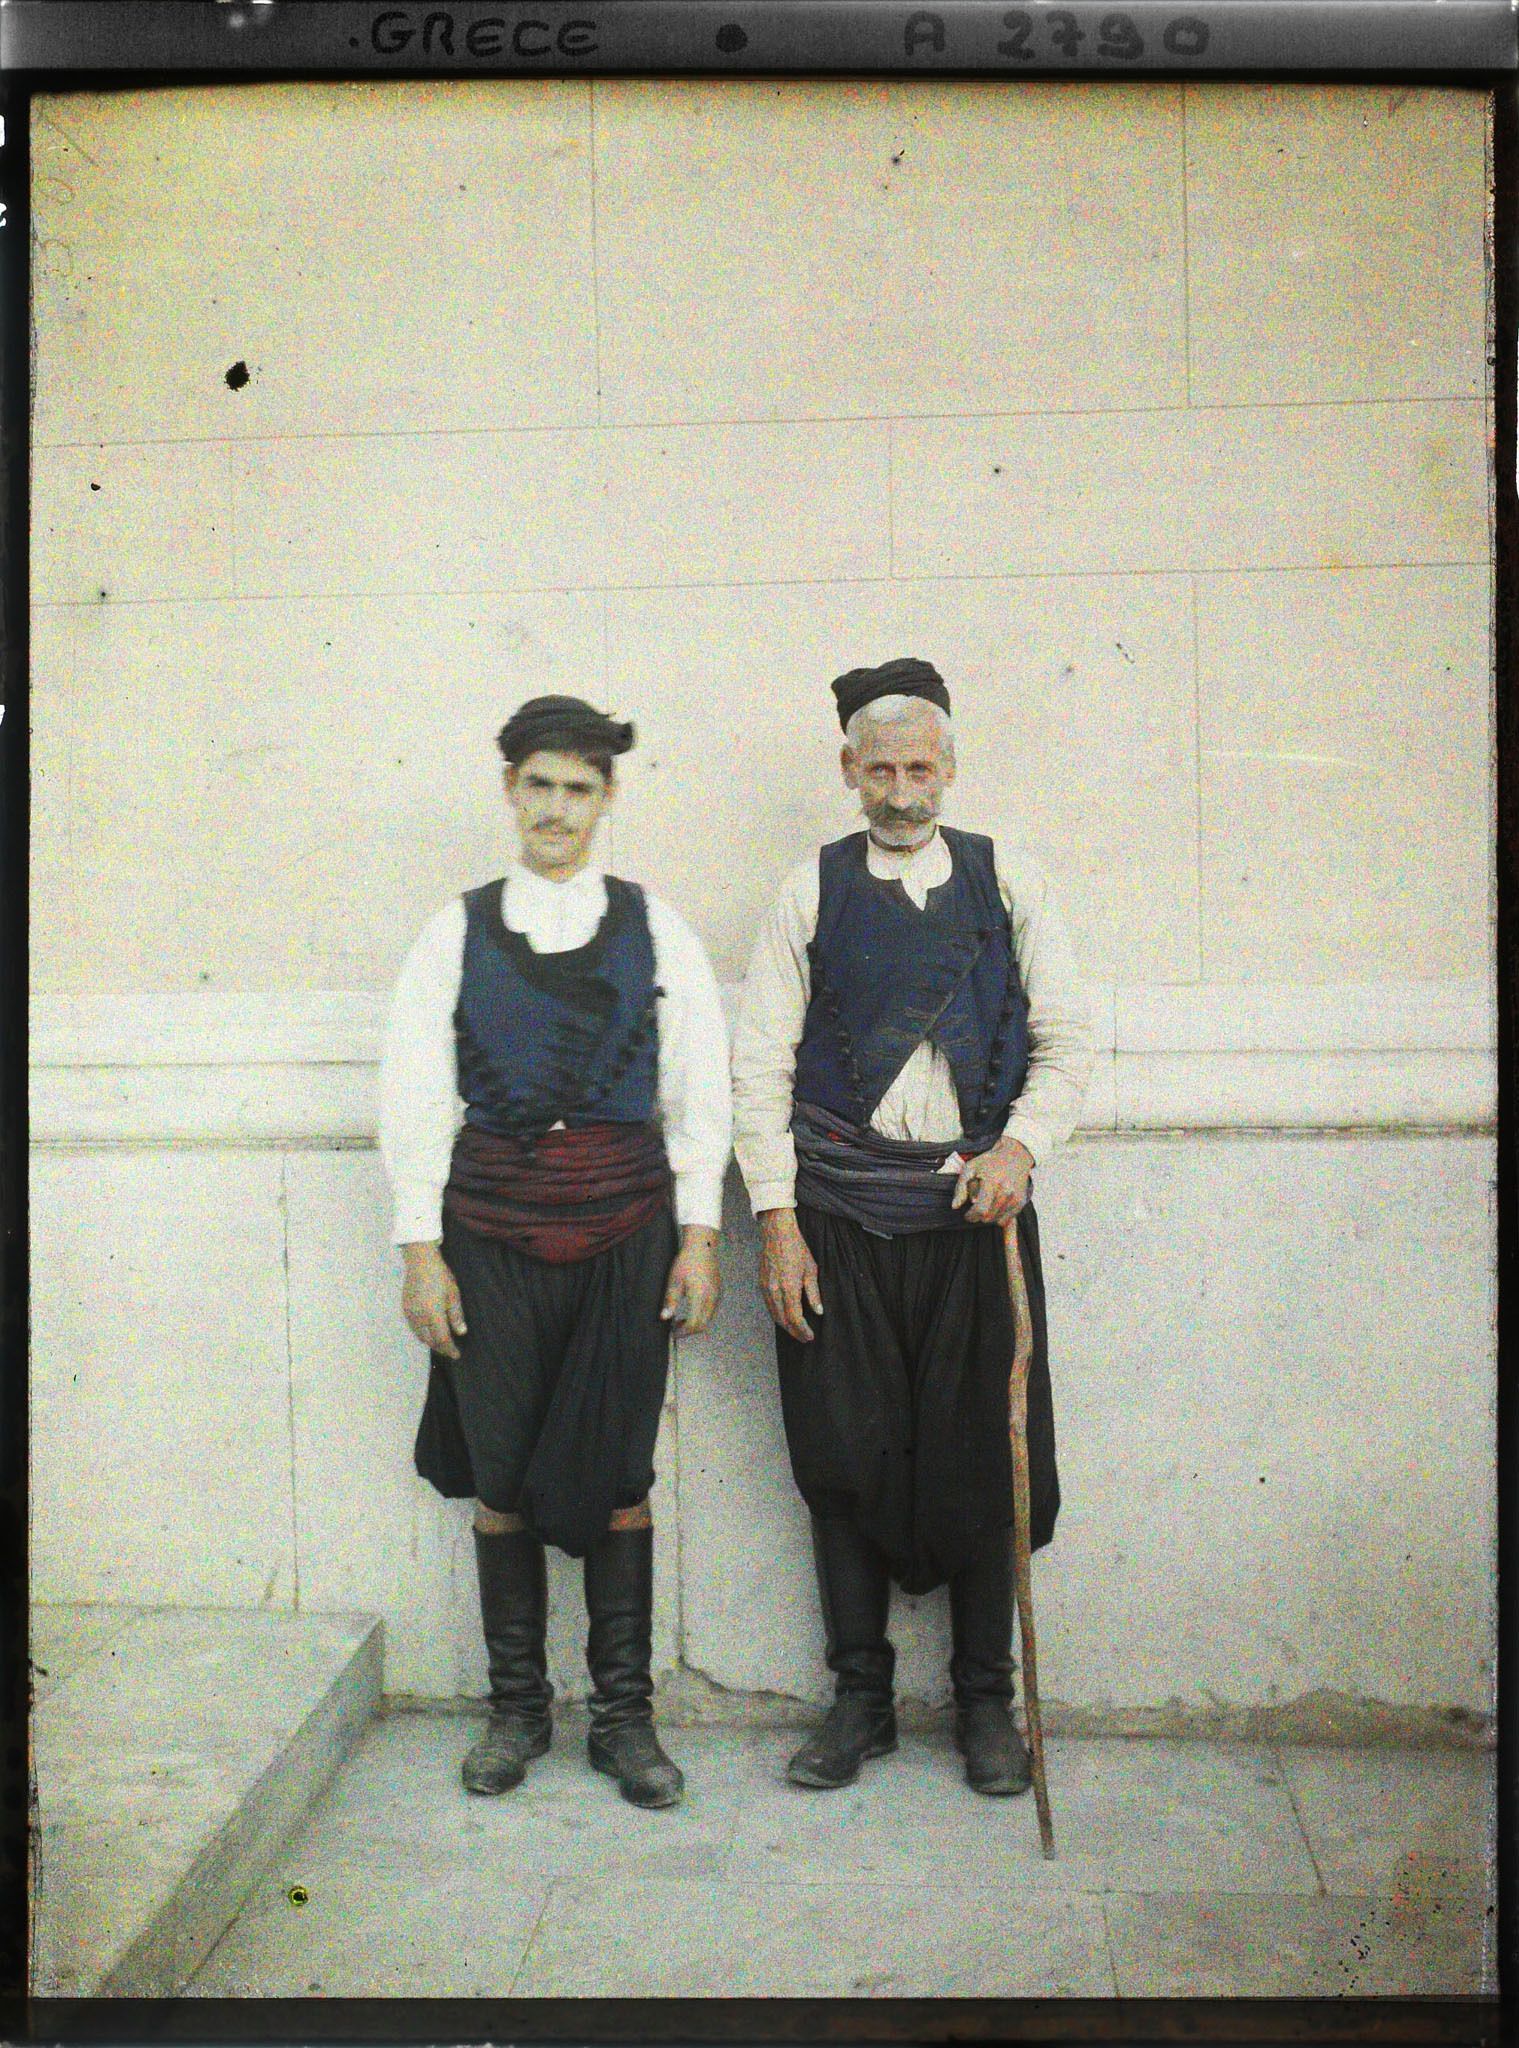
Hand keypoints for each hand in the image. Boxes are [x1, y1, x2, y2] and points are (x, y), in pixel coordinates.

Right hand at [400, 1241, 466, 1359]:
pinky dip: (422, 1334)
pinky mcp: (405, 1309)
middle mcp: (419, 1317)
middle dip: (440, 1348)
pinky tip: (429, 1331)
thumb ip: (456, 1316)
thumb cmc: (440, 1276)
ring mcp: (410, 1314)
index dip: (449, 1349)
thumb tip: (461, 1333)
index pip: (442, 1339)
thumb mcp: (453, 1295)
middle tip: (450, 1350)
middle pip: (429, 1340)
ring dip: (430, 1342)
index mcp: (433, 1314)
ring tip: (440, 1343)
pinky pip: (413, 1328)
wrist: (420, 1262)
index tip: (457, 1355)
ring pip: (419, 1335)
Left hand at [661, 1225, 721, 1335]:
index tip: (673, 1332)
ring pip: (708, 1318)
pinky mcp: (719, 1291)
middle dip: (689, 1330)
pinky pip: (712, 1309)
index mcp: (700, 1296)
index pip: (694, 1324)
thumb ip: (670, 1301)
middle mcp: (712, 1298)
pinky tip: (691, 1308)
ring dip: (696, 1323)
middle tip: (676, 1328)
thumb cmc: (686, 1262)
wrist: (702, 1246)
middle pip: (703, 1325)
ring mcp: (717, 1295)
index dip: (683, 1332)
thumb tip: (664, 1317)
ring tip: (682, 1319)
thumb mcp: (674, 1281)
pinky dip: (702, 1315)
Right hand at [758, 1208, 823, 1342]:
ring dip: (785, 1325)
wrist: (776, 1232)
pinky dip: (777, 1315)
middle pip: (783, 1320)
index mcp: (789, 1288)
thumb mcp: (811, 1270)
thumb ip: (813, 1293)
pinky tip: (785, 1316)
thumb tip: (818, 1311)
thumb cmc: (796, 1248)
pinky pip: (769, 1306)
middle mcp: (775, 1291)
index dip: (803, 1330)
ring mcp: (766, 1288)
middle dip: (794, 1332)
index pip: (795, 1318)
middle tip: (804, 1338)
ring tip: (796, 1330)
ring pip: (774, 1315)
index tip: (810, 1336)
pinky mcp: (761, 1284)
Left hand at [952, 1136, 1033, 1227]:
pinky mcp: (1021, 1202)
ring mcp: (1015, 1198)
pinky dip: (999, 1218)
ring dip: (989, 1217)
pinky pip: (1007, 1220)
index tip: (967, 1215)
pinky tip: (995, 1206)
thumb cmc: (989, 1162)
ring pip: (997, 1221)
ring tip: (987, 1203)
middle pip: (988, 1217)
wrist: (1014, 1156)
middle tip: (976, 1206)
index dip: (971, 1216)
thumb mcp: (970, 1169)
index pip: (981, 1210)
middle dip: (979, 1216)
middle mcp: (1006, 1191)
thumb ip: (960, 1188)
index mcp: (992, 1182)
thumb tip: (955, 1207)